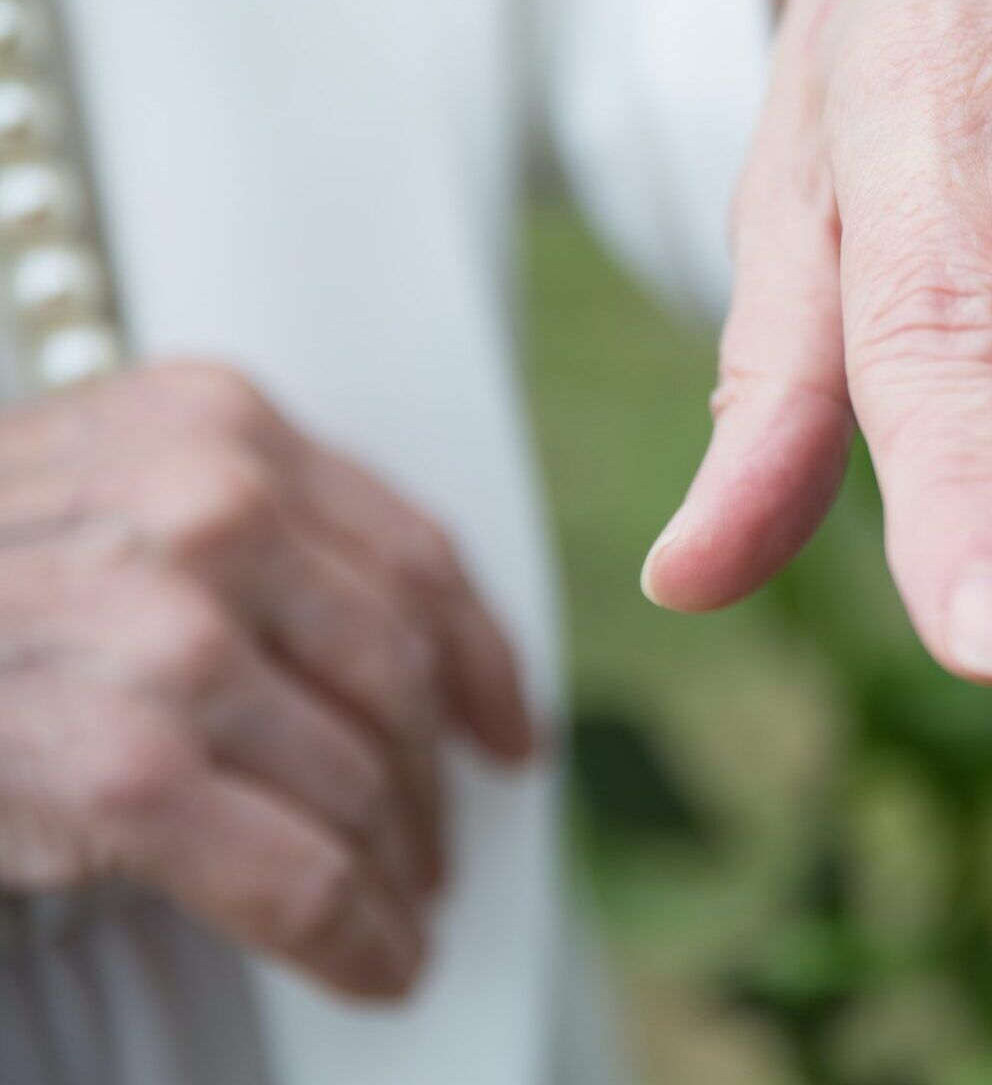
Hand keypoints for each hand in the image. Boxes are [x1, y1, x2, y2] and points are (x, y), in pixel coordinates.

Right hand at [0, 362, 534, 998]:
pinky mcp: (124, 768)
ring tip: (395, 911)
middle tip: (434, 850)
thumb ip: (233, 525)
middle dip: (428, 784)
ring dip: (394, 870)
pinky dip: (352, 935)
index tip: (504, 729)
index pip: (413, 556)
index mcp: (215, 423)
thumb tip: (401, 653)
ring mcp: (166, 637)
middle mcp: (208, 509)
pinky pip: (302, 877)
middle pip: (394, 677)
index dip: (481, 659)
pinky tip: (372, 963)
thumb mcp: (92, 487)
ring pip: (359, 783)